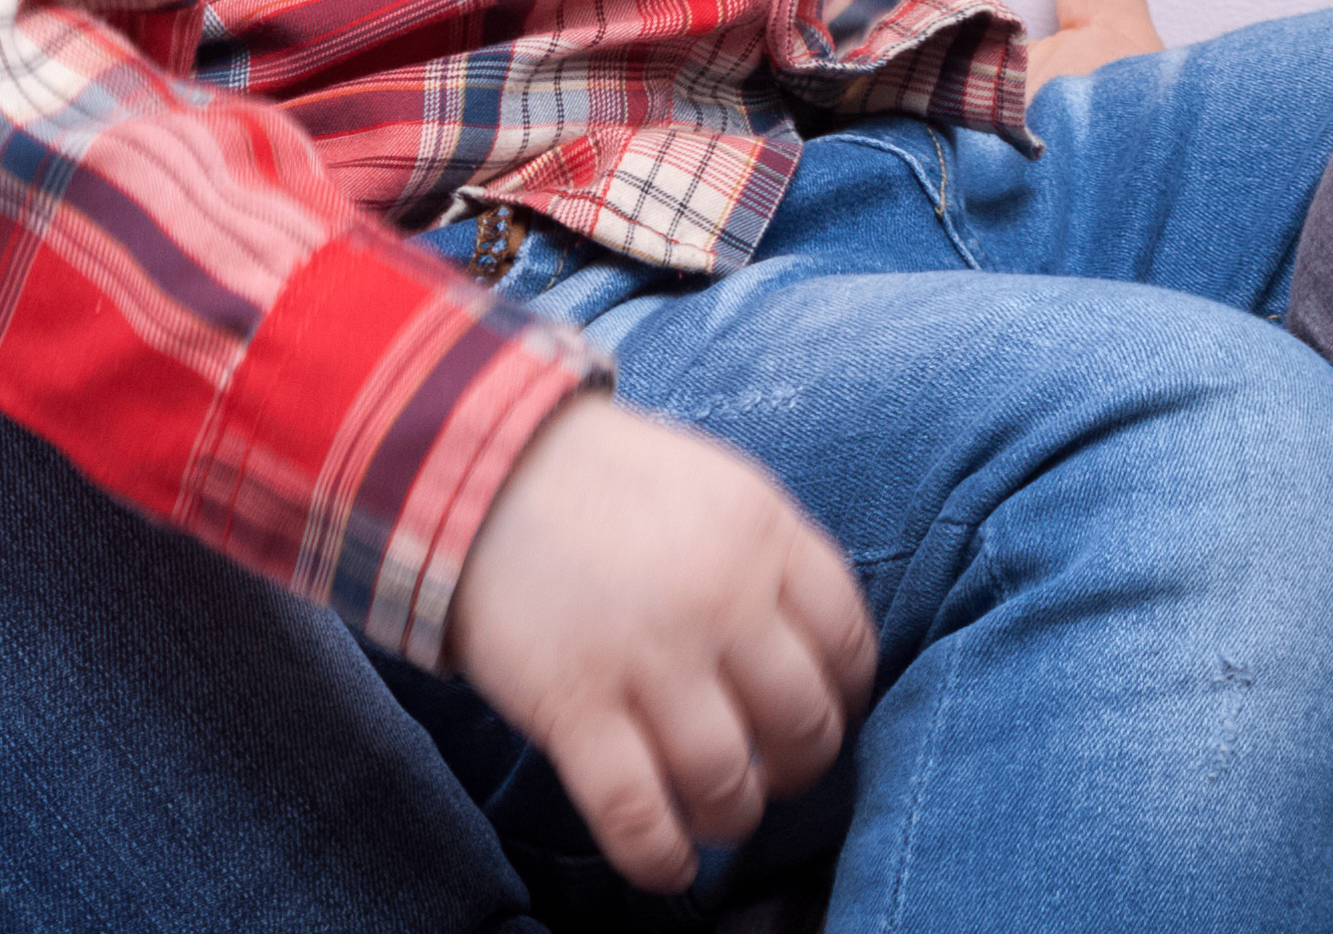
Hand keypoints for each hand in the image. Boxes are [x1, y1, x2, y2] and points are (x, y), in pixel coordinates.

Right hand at [444, 392, 873, 890]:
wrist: (482, 467)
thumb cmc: (606, 481)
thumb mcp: (716, 486)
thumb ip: (770, 557)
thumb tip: (815, 646)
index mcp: (764, 533)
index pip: (849, 642)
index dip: (846, 694)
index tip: (827, 710)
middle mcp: (722, 599)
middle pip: (803, 722)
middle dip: (799, 765)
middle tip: (775, 769)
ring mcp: (650, 657)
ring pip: (728, 782)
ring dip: (733, 815)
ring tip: (720, 812)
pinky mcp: (575, 706)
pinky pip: (638, 814)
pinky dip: (660, 858)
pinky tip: (669, 866)